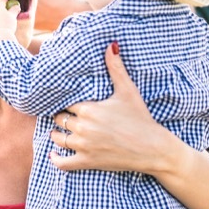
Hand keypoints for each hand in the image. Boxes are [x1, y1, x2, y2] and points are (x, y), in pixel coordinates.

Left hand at [49, 43, 172, 173]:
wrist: (155, 149)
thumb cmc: (141, 119)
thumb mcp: (128, 91)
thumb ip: (116, 69)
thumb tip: (111, 45)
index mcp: (89, 109)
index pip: (66, 103)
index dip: (67, 103)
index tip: (66, 102)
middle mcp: (82, 127)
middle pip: (60, 119)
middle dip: (62, 116)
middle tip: (65, 115)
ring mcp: (84, 146)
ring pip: (58, 137)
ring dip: (57, 134)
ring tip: (60, 130)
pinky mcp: (88, 162)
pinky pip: (63, 163)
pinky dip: (56, 159)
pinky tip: (54, 154)